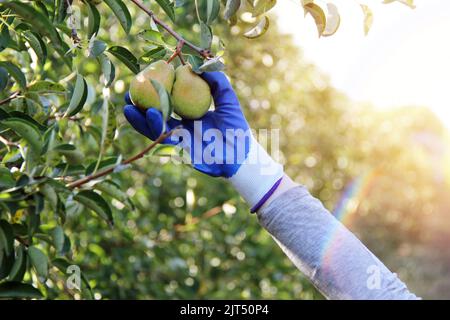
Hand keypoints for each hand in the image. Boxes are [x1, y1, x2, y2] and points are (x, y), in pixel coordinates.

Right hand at [124, 71, 282, 210]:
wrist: (241, 154)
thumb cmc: (237, 128)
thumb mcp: (228, 100)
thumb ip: (217, 82)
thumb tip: (200, 63)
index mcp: (191, 113)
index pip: (170, 100)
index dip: (157, 91)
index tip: (145, 78)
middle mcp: (182, 125)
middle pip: (157, 113)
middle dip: (140, 104)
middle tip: (128, 92)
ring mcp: (180, 137)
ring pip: (155, 126)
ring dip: (141, 116)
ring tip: (128, 105)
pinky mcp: (180, 148)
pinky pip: (163, 137)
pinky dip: (153, 126)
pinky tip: (147, 115)